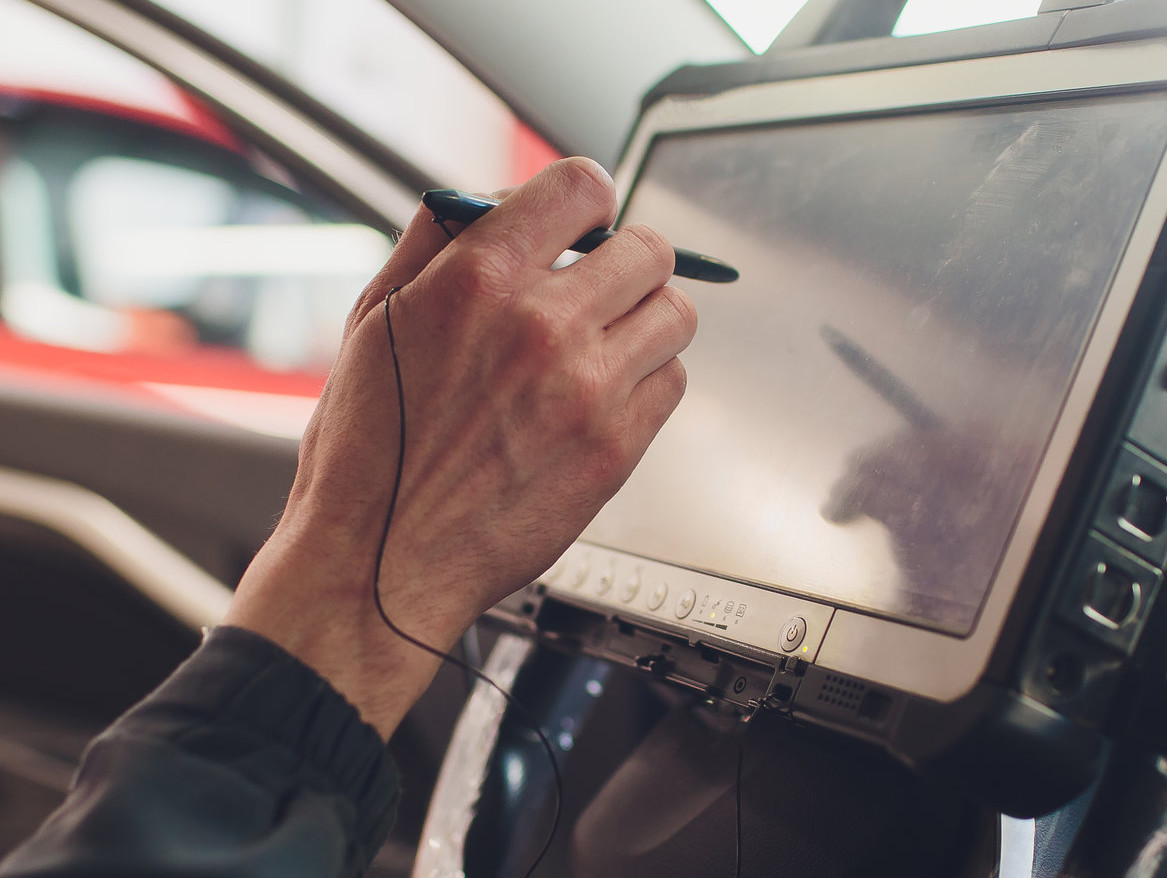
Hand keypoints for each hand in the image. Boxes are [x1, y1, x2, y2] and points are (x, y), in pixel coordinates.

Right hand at [225, 158, 697, 737]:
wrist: (382, 564)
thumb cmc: (368, 452)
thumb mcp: (373, 321)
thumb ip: (436, 243)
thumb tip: (495, 197)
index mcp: (478, 280)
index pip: (582, 186)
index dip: (587, 199)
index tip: (583, 222)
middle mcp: (543, 326)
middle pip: (649, 249)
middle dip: (624, 260)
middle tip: (598, 288)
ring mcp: (588, 390)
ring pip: (675, 314)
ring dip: (644, 319)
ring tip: (605, 344)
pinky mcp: (615, 449)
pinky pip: (672, 382)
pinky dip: (646, 380)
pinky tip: (602, 397)